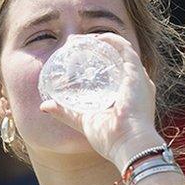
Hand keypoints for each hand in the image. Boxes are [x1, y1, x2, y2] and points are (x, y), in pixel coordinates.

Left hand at [39, 33, 164, 169]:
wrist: (128, 145)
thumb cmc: (111, 140)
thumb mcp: (85, 121)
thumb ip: (67, 113)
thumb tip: (44, 107)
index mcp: (129, 98)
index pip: (116, 73)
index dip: (98, 63)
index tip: (78, 57)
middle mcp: (137, 86)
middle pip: (118, 60)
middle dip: (98, 50)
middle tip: (77, 46)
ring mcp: (139, 79)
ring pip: (120, 51)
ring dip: (102, 42)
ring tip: (82, 40)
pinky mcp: (137, 73)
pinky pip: (125, 48)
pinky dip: (110, 40)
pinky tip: (95, 38)